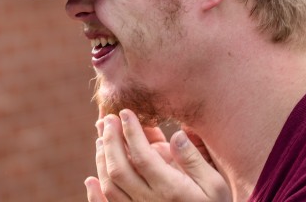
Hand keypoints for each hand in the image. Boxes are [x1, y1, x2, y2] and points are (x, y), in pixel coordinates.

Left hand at [85, 109, 230, 200]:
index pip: (142, 156)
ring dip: (102, 159)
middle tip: (108, 119)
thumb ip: (195, 159)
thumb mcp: (215, 184)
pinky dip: (95, 195)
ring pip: (110, 186)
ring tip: (101, 137)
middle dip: (111, 140)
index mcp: (171, 189)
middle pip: (119, 169)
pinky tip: (89, 180)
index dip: (131, 132)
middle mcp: (150, 201)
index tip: (125, 112)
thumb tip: (176, 135)